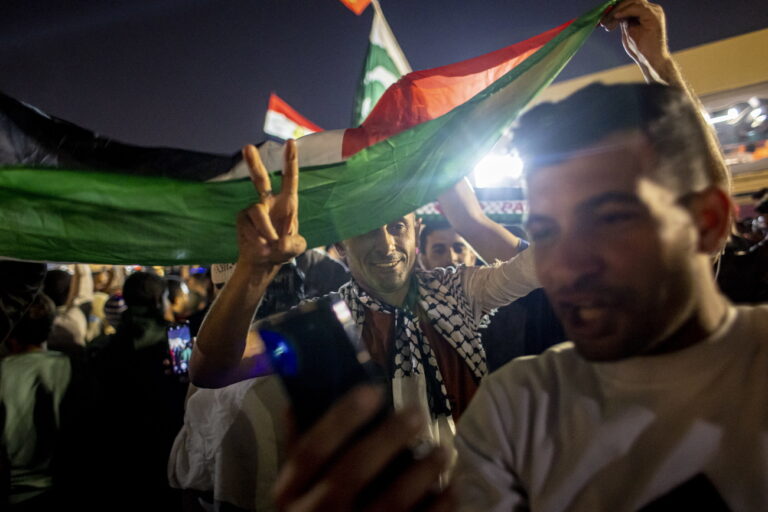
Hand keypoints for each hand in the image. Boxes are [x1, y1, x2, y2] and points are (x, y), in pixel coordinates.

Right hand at [237, 140, 306, 268]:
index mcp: (287, 203)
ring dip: (265, 230)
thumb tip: (279, 238)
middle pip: (261, 180)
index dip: (290, 161)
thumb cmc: (283, 249)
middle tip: (247, 147)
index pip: (289, 179)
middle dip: (254, 164)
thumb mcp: (296, 247)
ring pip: (257, 211)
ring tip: (270, 245)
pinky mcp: (242, 218)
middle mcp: (269, 202)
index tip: (290, 142)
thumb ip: (293, 242)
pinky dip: (256, 237)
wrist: (263, 261)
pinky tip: (260, 245)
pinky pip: (248, 224)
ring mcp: (254, 209)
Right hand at [273, 386, 453, 511]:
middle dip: (388, 438)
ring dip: (422, 472)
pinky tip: (451, 487)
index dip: (342, 418)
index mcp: (292, 492)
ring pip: (391, 502)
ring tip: (442, 450)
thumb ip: (299, 448)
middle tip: (417, 412)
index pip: (312, 449)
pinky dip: (439, 506)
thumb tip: (299, 401)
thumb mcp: (295, 487)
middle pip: (353, 471)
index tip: (373, 390)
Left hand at [601, 0, 670, 80]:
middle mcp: (652, 9)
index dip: (615, 8)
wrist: (651, 60)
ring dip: (617, 10)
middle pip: (630, 0)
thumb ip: (624, 20)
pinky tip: (616, 17)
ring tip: (608, 23)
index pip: (629, 3)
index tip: (603, 20)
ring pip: (633, 1)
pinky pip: (637, 7)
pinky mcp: (654, 16)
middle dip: (615, 8)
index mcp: (646, 12)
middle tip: (603, 21)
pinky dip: (625, 11)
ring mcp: (654, 12)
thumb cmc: (640, 49)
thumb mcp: (628, 31)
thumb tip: (614, 13)